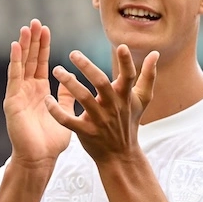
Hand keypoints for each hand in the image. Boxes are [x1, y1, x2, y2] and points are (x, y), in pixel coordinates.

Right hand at [4, 20, 72, 168]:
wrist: (40, 160)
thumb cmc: (51, 142)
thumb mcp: (64, 114)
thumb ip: (66, 97)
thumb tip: (72, 83)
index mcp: (40, 92)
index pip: (41, 63)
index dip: (43, 47)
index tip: (45, 29)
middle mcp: (27, 91)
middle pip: (30, 60)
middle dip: (33, 41)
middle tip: (35, 21)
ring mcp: (18, 95)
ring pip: (21, 66)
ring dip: (23, 47)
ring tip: (26, 29)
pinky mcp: (13, 102)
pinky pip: (14, 78)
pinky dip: (15, 62)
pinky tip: (15, 47)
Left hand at [47, 43, 158, 163]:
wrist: (120, 155)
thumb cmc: (129, 122)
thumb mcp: (142, 101)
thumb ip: (148, 76)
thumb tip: (155, 53)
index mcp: (125, 97)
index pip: (129, 77)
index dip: (127, 62)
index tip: (123, 46)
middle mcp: (113, 107)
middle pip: (101, 83)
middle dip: (88, 67)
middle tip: (73, 53)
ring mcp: (99, 121)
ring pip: (83, 99)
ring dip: (69, 83)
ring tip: (57, 70)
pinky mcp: (85, 132)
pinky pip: (68, 121)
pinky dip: (56, 111)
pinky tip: (47, 100)